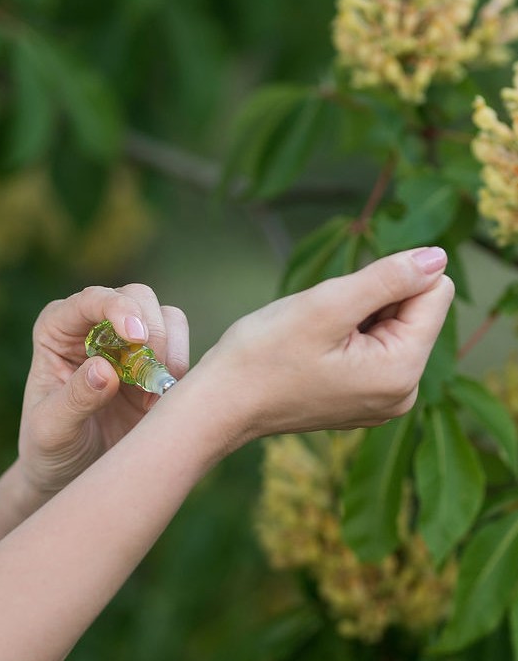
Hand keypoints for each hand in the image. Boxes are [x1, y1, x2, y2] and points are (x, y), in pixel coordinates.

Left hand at [17, 284, 188, 499]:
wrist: (74, 477)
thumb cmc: (50, 450)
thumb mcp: (52, 431)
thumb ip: (74, 399)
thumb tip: (105, 369)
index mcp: (58, 329)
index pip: (91, 299)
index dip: (117, 308)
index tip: (137, 337)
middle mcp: (95, 326)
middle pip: (138, 297)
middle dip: (153, 330)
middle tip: (152, 374)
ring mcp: (129, 343)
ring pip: (168, 318)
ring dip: (171, 352)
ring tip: (152, 398)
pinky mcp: (155, 364)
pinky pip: (181, 349)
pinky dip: (180, 372)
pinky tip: (160, 405)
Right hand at [200, 246, 453, 443]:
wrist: (222, 403)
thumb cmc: (264, 356)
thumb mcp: (327, 305)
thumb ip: (389, 277)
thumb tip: (438, 257)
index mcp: (402, 372)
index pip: (435, 293)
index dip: (388, 280)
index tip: (343, 303)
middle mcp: (403, 393)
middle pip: (415, 311)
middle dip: (371, 302)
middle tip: (323, 325)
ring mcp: (385, 400)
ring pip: (392, 326)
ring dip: (356, 318)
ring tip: (315, 340)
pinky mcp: (365, 399)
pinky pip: (375, 348)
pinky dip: (348, 337)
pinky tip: (315, 353)